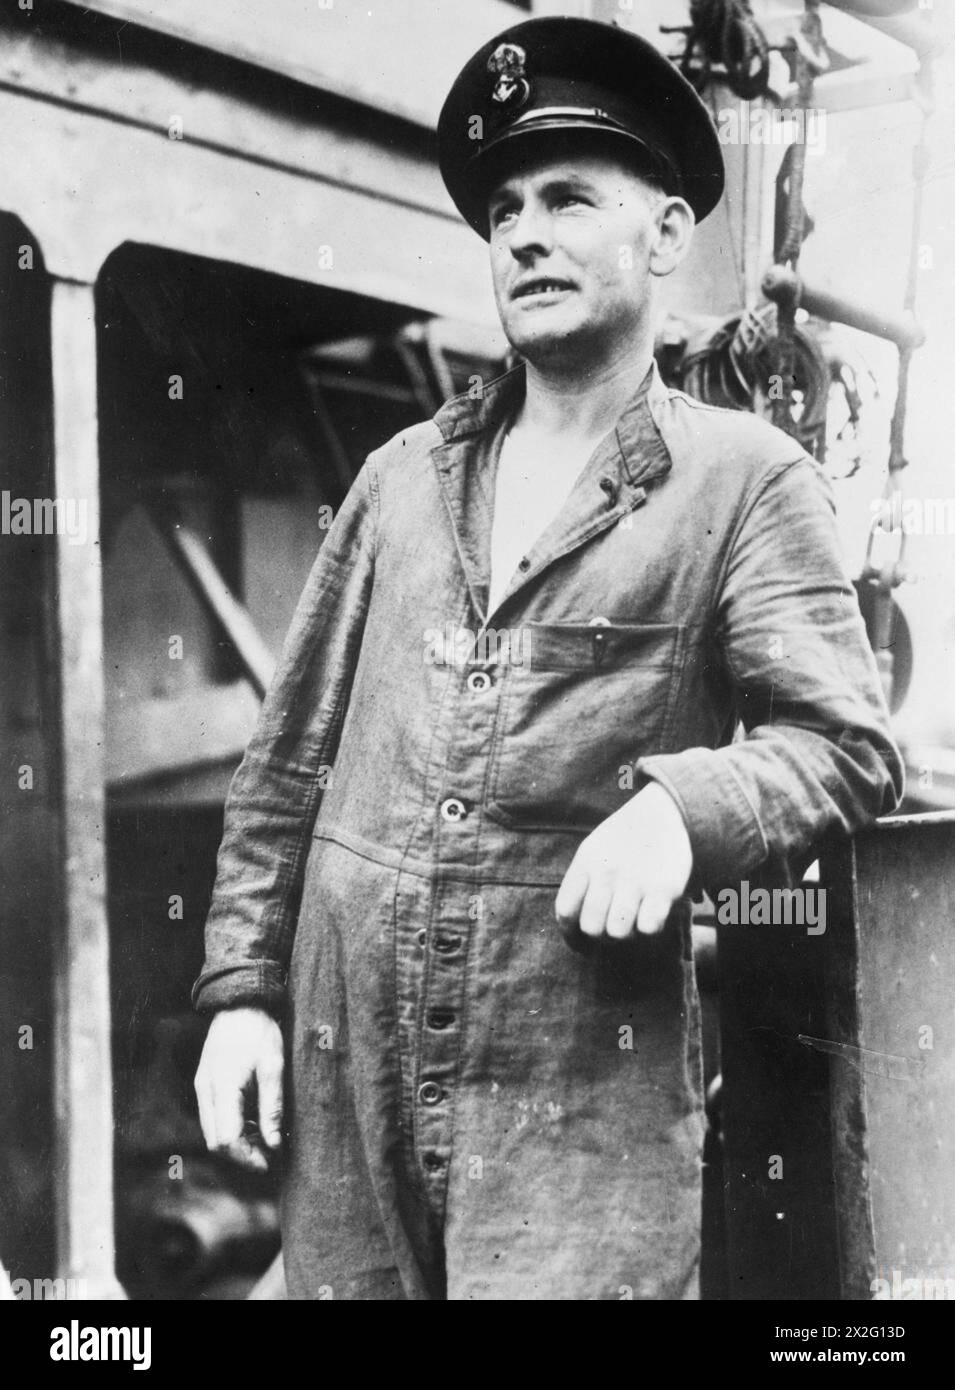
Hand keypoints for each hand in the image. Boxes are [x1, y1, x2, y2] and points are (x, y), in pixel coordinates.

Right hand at [194, 1006, 283, 1169]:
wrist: (239, 1002)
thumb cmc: (259, 1031)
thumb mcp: (273, 1067)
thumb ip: (271, 1107)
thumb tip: (274, 1144)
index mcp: (223, 1088)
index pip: (227, 1140)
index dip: (247, 1158)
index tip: (269, 1163)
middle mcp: (206, 1091)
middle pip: (216, 1142)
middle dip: (241, 1155)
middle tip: (269, 1157)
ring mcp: (202, 1087)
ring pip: (212, 1131)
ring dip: (236, 1143)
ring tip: (264, 1141)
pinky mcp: (205, 1083)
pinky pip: (213, 1117)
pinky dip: (231, 1127)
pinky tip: (253, 1123)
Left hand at [555, 782, 692, 944]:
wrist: (666, 810)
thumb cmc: (626, 838)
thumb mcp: (595, 849)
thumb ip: (583, 882)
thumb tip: (574, 925)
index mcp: (586, 861)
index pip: (566, 911)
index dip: (571, 935)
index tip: (581, 943)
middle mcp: (607, 871)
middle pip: (592, 927)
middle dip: (601, 935)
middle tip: (612, 928)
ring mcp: (635, 880)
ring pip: (618, 932)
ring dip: (626, 932)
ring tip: (633, 920)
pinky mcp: (664, 888)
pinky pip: (649, 928)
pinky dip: (650, 927)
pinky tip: (652, 913)